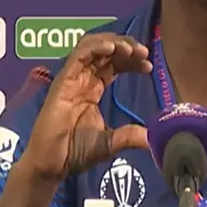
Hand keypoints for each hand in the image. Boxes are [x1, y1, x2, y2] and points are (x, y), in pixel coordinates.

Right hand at [19, 33, 152, 184]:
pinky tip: (111, 48)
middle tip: (144, 52)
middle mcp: (82, 79)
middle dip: (125, 46)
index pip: (114, 64)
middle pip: (104, 51)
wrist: (52, 164)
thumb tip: (154, 139)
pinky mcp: (62, 81)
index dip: (131, 60)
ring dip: (112, 42)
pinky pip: (77, 56)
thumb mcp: (111, 142)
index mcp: (92, 89)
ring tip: (130, 49)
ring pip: (91, 47)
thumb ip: (130, 137)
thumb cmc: (75, 152)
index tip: (148, 65)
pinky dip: (94, 47)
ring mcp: (71, 79)